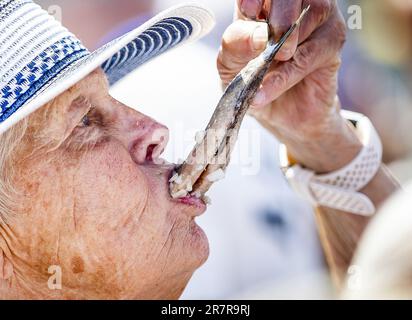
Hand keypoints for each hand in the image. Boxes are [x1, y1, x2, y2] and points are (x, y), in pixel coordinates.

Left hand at [218, 0, 361, 172]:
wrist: (278, 116)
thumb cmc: (253, 83)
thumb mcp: (230, 67)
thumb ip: (234, 45)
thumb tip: (258, 35)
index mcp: (262, 4)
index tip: (249, 13)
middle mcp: (293, 4)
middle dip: (279, 14)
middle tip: (265, 43)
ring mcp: (317, 20)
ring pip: (309, 15)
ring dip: (284, 47)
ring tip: (265, 72)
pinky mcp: (332, 44)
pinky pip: (311, 53)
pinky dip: (287, 74)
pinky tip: (269, 88)